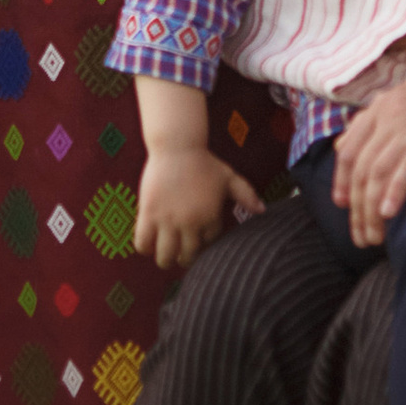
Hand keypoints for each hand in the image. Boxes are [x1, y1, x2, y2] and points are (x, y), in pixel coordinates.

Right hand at [135, 142, 262, 269]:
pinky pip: (142, 243)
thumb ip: (246, 194)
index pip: (209, 245)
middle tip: (182, 252)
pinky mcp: (148, 213)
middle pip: (187, 257)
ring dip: (166, 258)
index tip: (199, 239)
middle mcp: (189, 222)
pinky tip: (149, 242)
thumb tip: (263, 210)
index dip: (204, 244)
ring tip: (166, 251)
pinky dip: (145, 248)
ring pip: (164, 256)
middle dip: (185, 258)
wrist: (177, 146)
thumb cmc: (204, 162)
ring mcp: (167, 220)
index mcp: (210, 217)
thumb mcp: (229, 177)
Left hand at [333, 70, 405, 246]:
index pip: (349, 149)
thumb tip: (342, 147)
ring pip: (380, 171)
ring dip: (371, 210)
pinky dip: (395, 191)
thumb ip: (377, 123)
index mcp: (384, 105)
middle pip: (362, 167)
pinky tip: (390, 214)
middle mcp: (393, 111)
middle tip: (362, 237)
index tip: (342, 207)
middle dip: (357, 208)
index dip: (341, 181)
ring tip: (375, 237)